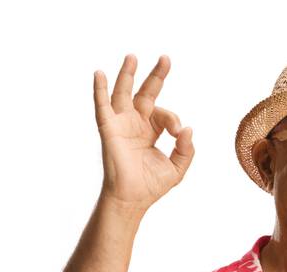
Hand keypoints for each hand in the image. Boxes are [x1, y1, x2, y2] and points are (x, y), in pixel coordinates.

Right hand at [93, 54, 194, 211]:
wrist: (132, 199)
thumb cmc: (151, 186)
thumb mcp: (177, 168)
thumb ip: (187, 149)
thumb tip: (188, 128)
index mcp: (151, 130)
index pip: (165, 115)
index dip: (174, 120)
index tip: (178, 133)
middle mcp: (135, 123)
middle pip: (146, 92)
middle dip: (156, 76)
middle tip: (166, 58)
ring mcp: (121, 124)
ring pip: (123, 93)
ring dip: (127, 74)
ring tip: (133, 56)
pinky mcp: (109, 129)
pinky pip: (102, 106)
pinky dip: (99, 90)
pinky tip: (99, 73)